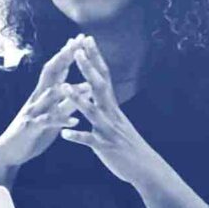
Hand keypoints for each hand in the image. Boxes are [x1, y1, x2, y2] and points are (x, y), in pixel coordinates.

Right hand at [0, 41, 84, 173]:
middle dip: (64, 58)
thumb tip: (83, 86)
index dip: (67, 53)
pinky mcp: (31, 127)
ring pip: (50, 96)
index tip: (81, 39)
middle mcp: (37, 98)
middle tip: (78, 44)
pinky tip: (74, 120)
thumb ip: (66, 101)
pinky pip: (47, 122)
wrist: (9, 151)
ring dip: (68, 90)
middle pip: (50, 73)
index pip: (56, 68)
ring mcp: (33, 111)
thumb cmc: (34, 131)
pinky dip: (61, 120)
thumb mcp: (52, 114)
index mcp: (43, 93)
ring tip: (86, 85)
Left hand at [58, 38, 163, 186]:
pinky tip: (64, 134)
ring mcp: (108, 130)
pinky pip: (90, 141)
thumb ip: (105, 106)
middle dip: (88, 68)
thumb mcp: (116, 120)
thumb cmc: (128, 144)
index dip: (95, 58)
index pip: (104, 76)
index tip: (87, 40)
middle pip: (99, 87)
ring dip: (77, 99)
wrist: (145, 167)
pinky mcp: (105, 147)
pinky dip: (77, 136)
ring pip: (92, 111)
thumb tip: (95, 90)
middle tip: (77, 50)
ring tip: (63, 86)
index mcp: (112, 106)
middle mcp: (111, 114)